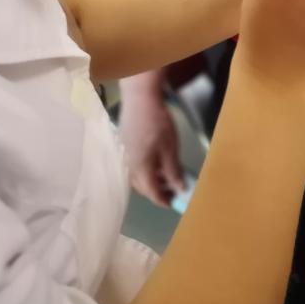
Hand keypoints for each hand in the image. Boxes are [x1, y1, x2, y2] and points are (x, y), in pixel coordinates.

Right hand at [120, 86, 185, 207]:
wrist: (140, 99)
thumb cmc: (157, 124)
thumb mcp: (170, 148)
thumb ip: (173, 170)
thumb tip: (179, 188)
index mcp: (140, 169)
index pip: (151, 192)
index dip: (162, 200)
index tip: (173, 203)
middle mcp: (129, 165)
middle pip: (142, 186)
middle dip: (156, 191)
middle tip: (172, 191)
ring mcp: (125, 154)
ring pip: (138, 175)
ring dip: (151, 179)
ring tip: (167, 176)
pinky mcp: (125, 145)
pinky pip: (135, 164)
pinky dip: (146, 168)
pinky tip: (157, 161)